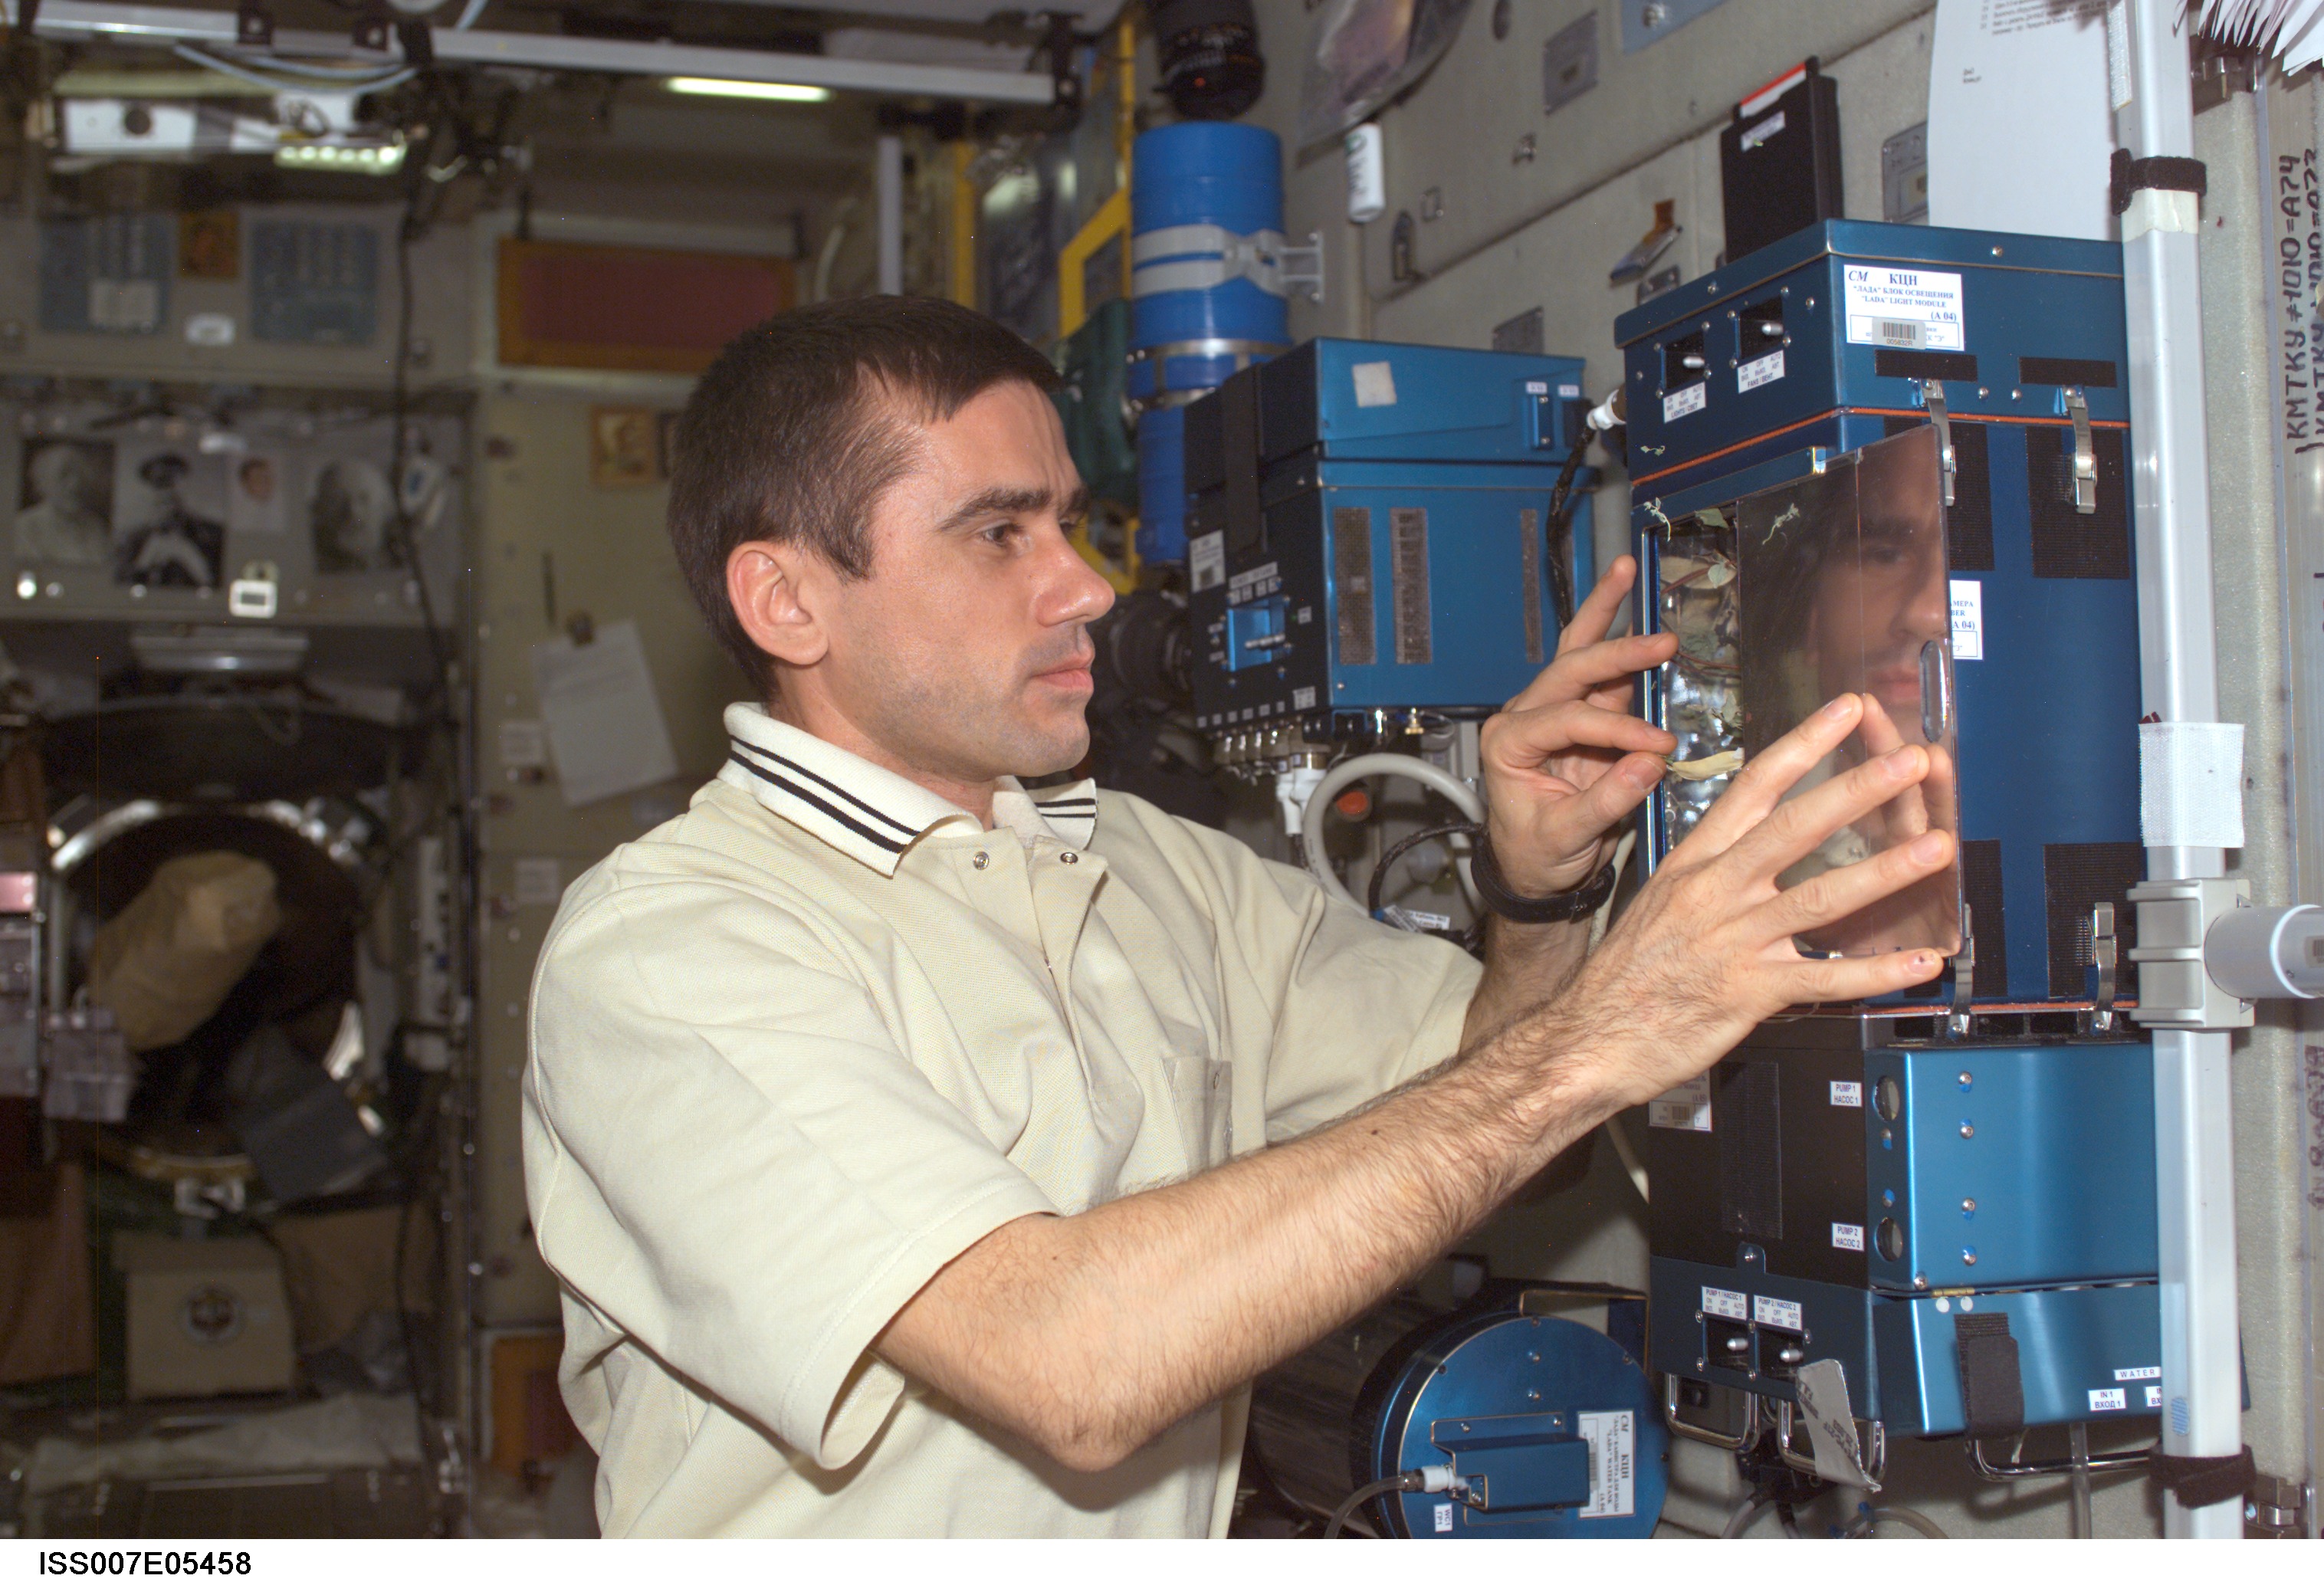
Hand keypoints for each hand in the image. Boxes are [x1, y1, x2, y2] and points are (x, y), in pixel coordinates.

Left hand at [1478, 556, 1678, 896]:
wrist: (1535, 872)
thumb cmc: (1536, 855)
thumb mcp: (1564, 838)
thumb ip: (1604, 802)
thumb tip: (1648, 764)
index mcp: (1508, 742)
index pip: (1568, 719)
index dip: (1615, 730)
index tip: (1657, 747)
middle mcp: (1526, 716)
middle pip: (1569, 667)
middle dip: (1614, 648)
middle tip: (1660, 640)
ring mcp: (1555, 711)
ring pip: (1579, 654)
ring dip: (1605, 613)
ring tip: (1623, 569)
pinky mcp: (1583, 718)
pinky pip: (1605, 677)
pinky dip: (1626, 650)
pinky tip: (1643, 620)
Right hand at [1524, 693, 1952, 1108]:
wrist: (1588, 1038)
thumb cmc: (1625, 978)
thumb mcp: (1661, 905)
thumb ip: (1712, 878)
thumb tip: (1754, 857)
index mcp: (1694, 862)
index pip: (1754, 787)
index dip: (1804, 744)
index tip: (1844, 711)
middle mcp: (1714, 891)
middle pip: (1794, 827)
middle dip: (1857, 789)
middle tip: (1908, 761)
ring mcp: (1732, 940)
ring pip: (1819, 897)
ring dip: (1885, 870)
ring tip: (1936, 847)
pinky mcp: (1747, 991)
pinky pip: (1824, 979)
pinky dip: (1877, 972)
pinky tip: (1919, 962)